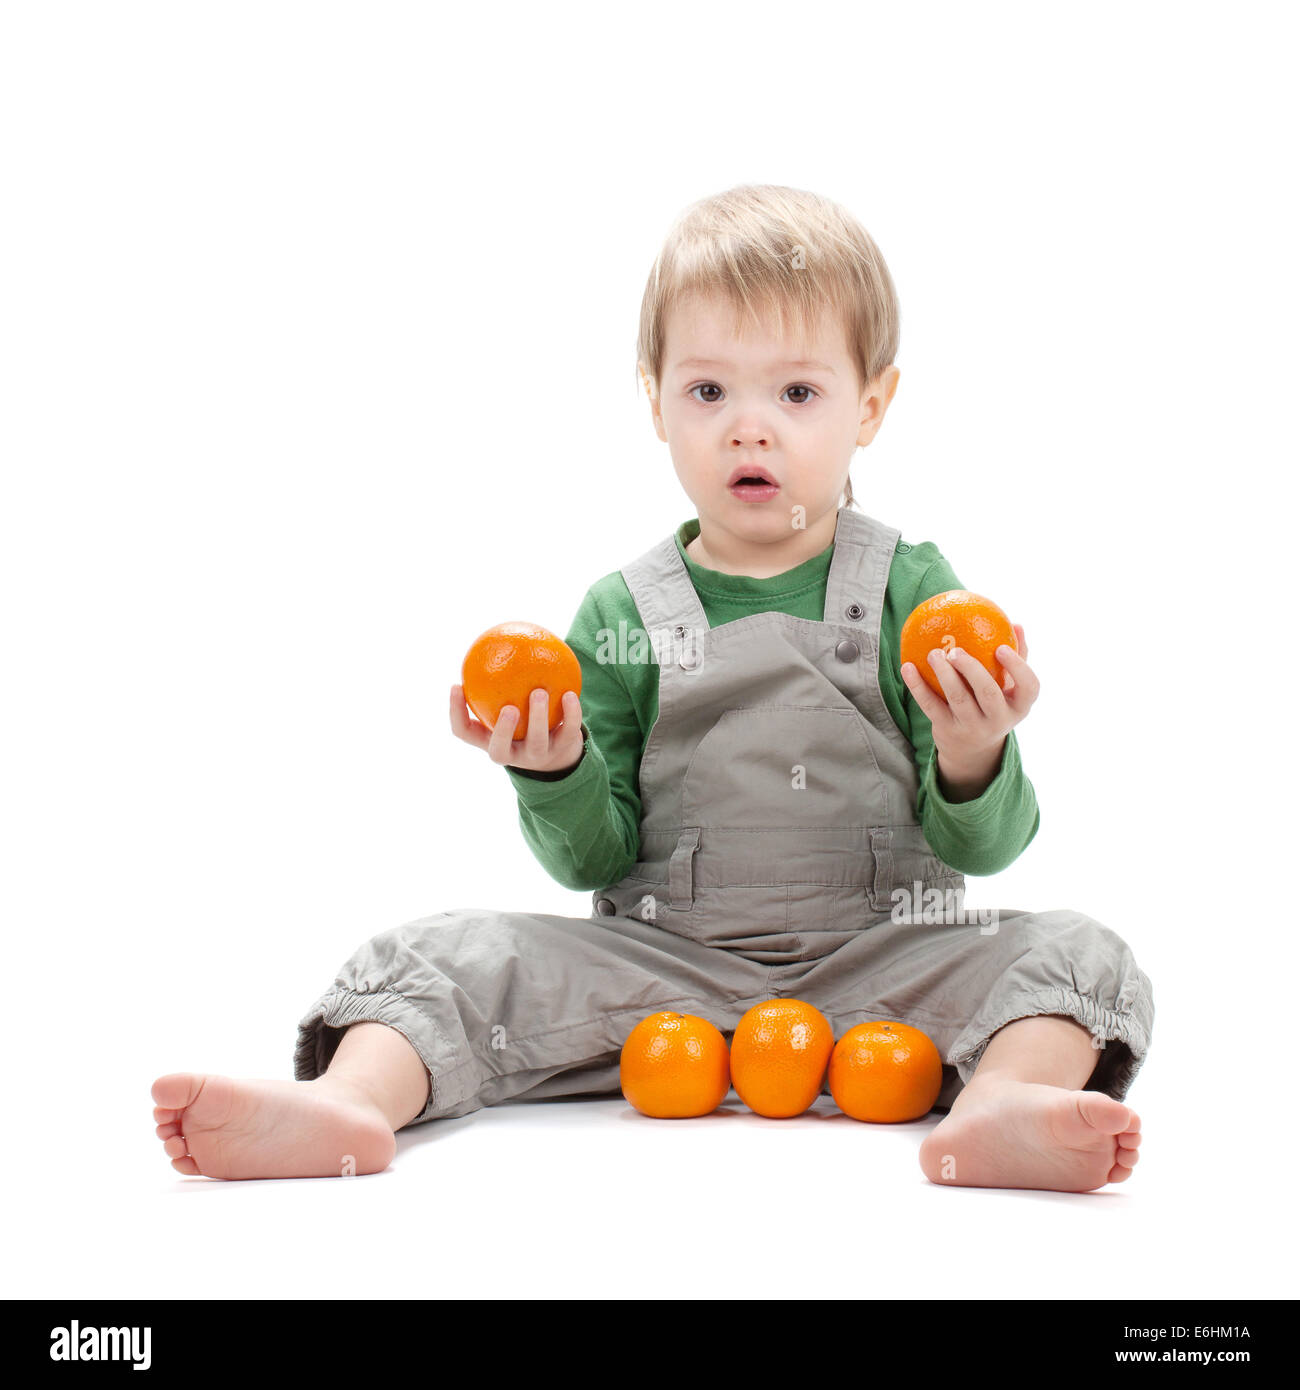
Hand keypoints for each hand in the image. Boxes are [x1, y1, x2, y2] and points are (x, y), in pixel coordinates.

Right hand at [450, 684, 584, 775]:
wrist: (557, 753)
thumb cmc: (523, 720)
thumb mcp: (505, 706)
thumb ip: (496, 683)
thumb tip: (491, 641)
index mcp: (490, 742)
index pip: (464, 732)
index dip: (456, 712)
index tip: (456, 685)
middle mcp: (511, 754)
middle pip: (500, 750)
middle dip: (503, 730)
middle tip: (508, 707)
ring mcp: (537, 755)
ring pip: (537, 741)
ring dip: (538, 716)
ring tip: (539, 691)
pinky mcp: (563, 750)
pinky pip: (568, 731)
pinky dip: (570, 713)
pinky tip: (569, 693)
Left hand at [900, 624, 1039, 768]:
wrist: (972, 750)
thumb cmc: (994, 705)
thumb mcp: (1009, 689)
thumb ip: (1017, 657)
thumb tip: (1016, 624)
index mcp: (1019, 706)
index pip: (1029, 687)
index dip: (1018, 667)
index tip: (1001, 647)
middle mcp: (998, 719)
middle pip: (988, 693)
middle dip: (972, 670)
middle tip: (956, 650)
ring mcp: (972, 727)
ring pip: (958, 699)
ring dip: (944, 674)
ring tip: (934, 653)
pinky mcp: (947, 730)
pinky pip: (930, 705)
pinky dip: (917, 686)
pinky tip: (908, 666)